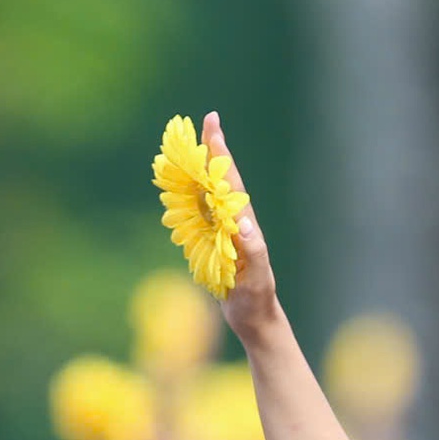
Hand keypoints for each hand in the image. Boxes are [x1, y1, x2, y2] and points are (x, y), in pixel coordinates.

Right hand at [206, 113, 280, 344]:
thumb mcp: (257, 277)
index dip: (220, 152)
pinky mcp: (214, 243)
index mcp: (243, 223)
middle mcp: (232, 220)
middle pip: (219, 179)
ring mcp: (223, 231)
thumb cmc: (257, 299)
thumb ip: (253, 249)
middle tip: (202, 122)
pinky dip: (189, 196)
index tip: (213, 123)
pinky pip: (199, 214)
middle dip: (210, 151)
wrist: (254, 318)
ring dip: (196, 170)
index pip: (229, 181)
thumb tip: (243, 222)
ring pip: (207, 193)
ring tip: (186, 147)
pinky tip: (181, 187)